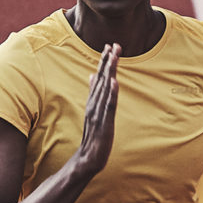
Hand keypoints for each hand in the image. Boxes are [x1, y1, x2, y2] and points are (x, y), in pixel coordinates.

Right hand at [74, 45, 119, 177]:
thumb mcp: (94, 111)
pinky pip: (108, 106)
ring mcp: (99, 113)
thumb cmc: (93, 136)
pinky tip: (115, 82)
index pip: (100, 78)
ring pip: (106, 89)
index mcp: (93, 101)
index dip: (104, 61)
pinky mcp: (104, 123)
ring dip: (110, 72)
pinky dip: (111, 93)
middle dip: (108, 61)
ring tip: (114, 57)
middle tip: (114, 45)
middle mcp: (95, 104)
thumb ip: (94, 93)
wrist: (88, 158)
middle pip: (103, 79)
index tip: (109, 45)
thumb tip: (94, 75)